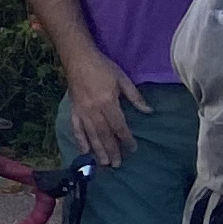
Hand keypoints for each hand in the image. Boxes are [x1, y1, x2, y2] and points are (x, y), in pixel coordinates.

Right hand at [59, 50, 147, 170]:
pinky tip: (84, 151)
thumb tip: (148, 111)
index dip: (126, 139)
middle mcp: (94, 110)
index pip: (119, 125)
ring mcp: (82, 112)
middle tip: (117, 164)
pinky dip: (80, 140)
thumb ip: (135, 97)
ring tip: (103, 163)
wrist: (78, 59)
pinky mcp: (73, 111)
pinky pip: (76, 129)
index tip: (133, 148)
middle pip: (104, 134)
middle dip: (111, 150)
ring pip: (90, 135)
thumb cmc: (103, 67)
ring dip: (97, 150)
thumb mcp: (122, 79)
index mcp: (108, 102)